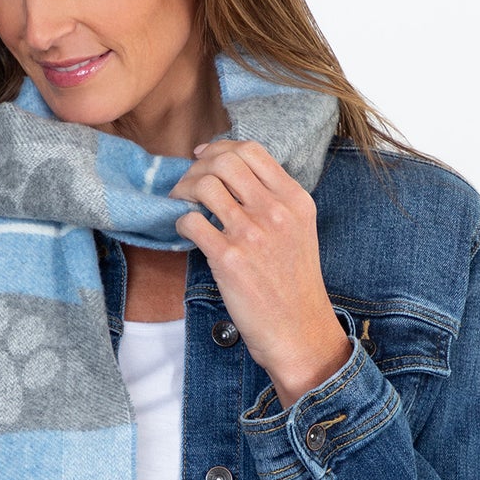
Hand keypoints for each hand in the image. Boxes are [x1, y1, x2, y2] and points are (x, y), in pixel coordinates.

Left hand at [168, 138, 351, 409]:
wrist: (299, 331)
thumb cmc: (294, 284)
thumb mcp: (299, 231)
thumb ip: (274, 200)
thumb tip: (233, 176)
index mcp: (295, 199)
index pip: (252, 151)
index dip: (220, 148)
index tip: (204, 158)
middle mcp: (275, 211)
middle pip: (224, 161)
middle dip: (198, 167)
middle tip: (188, 185)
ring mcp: (252, 233)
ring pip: (204, 185)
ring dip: (184, 191)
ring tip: (180, 205)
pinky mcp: (229, 258)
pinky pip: (191, 221)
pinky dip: (180, 222)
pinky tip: (185, 232)